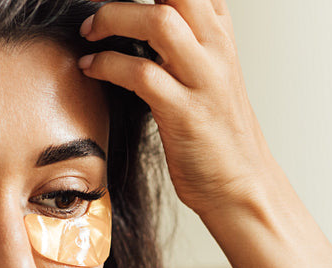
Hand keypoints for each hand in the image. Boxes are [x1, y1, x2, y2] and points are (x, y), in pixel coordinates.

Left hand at [78, 0, 274, 216]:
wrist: (241, 185)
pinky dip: (107, 64)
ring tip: (90, 32)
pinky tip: (91, 68)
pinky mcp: (185, 113)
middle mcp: (216, 49)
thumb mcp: (208, 74)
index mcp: (220, 35)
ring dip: (114, 18)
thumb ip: (186, 41)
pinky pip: (141, 73)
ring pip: (159, 21)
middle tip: (102, 10)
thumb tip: (141, 20)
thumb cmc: (216, 134)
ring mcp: (203, 80)